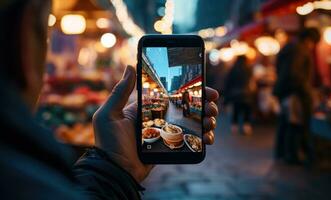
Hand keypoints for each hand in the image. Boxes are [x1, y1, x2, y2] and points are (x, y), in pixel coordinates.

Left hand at [93, 66, 218, 181]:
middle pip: (187, 108)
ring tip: (211, 121)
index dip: (189, 91)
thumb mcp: (109, 114)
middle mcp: (160, 119)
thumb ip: (120, 92)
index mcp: (147, 109)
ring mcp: (167, 134)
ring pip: (193, 124)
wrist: (115, 172)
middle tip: (212, 106)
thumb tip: (129, 67)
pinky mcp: (172, 147)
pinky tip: (208, 138)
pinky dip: (204, 138)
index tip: (204, 88)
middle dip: (203, 105)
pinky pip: (192, 141)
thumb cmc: (109, 143)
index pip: (172, 96)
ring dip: (207, 120)